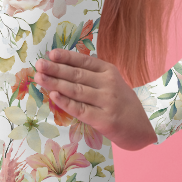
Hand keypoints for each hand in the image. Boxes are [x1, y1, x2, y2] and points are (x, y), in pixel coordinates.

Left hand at [34, 48, 157, 150]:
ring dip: (55, 83)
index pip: (84, 62)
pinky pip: (80, 109)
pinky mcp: (104, 120)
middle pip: (77, 75)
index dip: (67, 57)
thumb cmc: (122, 103)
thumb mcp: (112, 82)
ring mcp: (106, 102)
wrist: (142, 128)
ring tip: (39, 78)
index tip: (51, 54)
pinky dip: (66, 102)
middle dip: (55, 69)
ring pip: (76, 90)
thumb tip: (64, 64)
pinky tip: (54, 96)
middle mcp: (108, 84)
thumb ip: (92, 74)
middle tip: (39, 65)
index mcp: (109, 71)